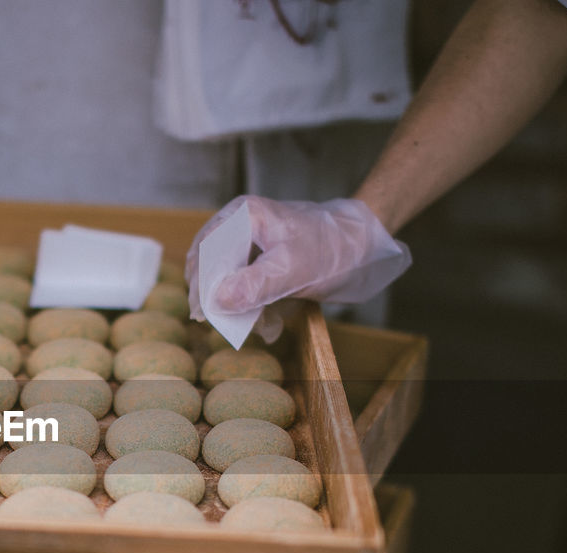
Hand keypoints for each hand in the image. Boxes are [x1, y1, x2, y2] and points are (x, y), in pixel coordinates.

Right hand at [186, 195, 410, 334]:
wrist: (365, 246)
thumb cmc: (332, 250)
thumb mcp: (291, 270)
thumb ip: (253, 285)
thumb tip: (216, 302)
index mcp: (244, 216)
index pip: (206, 249)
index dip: (200, 282)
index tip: (201, 313)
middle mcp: (243, 223)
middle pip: (211, 260)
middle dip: (213, 292)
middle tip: (212, 321)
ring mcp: (253, 240)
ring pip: (226, 271)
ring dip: (229, 298)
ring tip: (235, 322)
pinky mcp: (264, 256)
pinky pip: (244, 278)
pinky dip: (246, 299)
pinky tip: (257, 319)